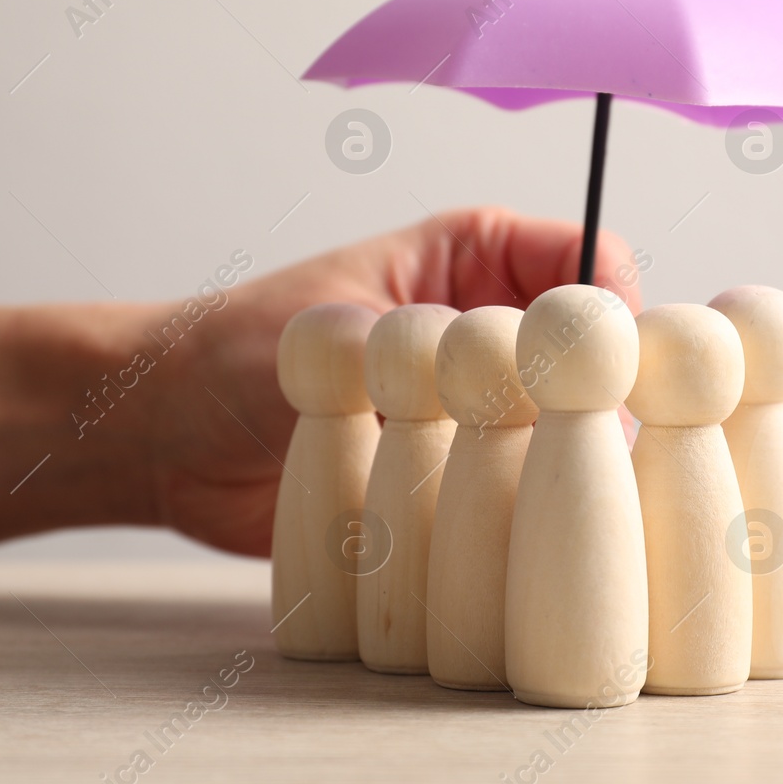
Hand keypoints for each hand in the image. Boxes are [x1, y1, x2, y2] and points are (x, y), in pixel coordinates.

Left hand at [144, 207, 642, 557]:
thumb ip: (435, 350)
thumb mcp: (343, 335)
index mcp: (478, 257)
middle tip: (575, 443)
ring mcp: (485, 406)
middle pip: (599, 355)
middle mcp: (495, 330)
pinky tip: (486, 526)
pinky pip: (526, 493)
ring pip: (573, 431)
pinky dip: (522, 514)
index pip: (595, 260)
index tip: (608, 365)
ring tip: (505, 487)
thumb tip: (533, 376)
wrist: (169, 444)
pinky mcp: (464, 473)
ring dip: (556, 464)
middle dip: (599, 400)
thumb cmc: (235, 354)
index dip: (614, 311)